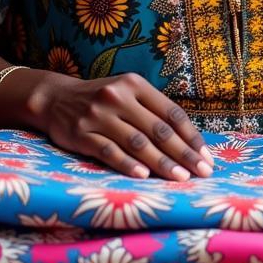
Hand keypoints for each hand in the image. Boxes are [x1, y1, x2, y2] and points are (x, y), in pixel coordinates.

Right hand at [29, 70, 213, 180]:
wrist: (55, 98)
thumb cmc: (101, 100)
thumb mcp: (127, 93)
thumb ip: (152, 111)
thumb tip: (188, 141)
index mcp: (135, 84)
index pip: (171, 112)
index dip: (191, 136)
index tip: (207, 156)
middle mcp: (118, 97)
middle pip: (158, 129)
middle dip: (183, 153)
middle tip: (202, 172)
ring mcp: (99, 115)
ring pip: (137, 142)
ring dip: (161, 162)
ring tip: (180, 178)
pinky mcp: (81, 134)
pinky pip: (109, 151)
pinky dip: (128, 164)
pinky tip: (144, 175)